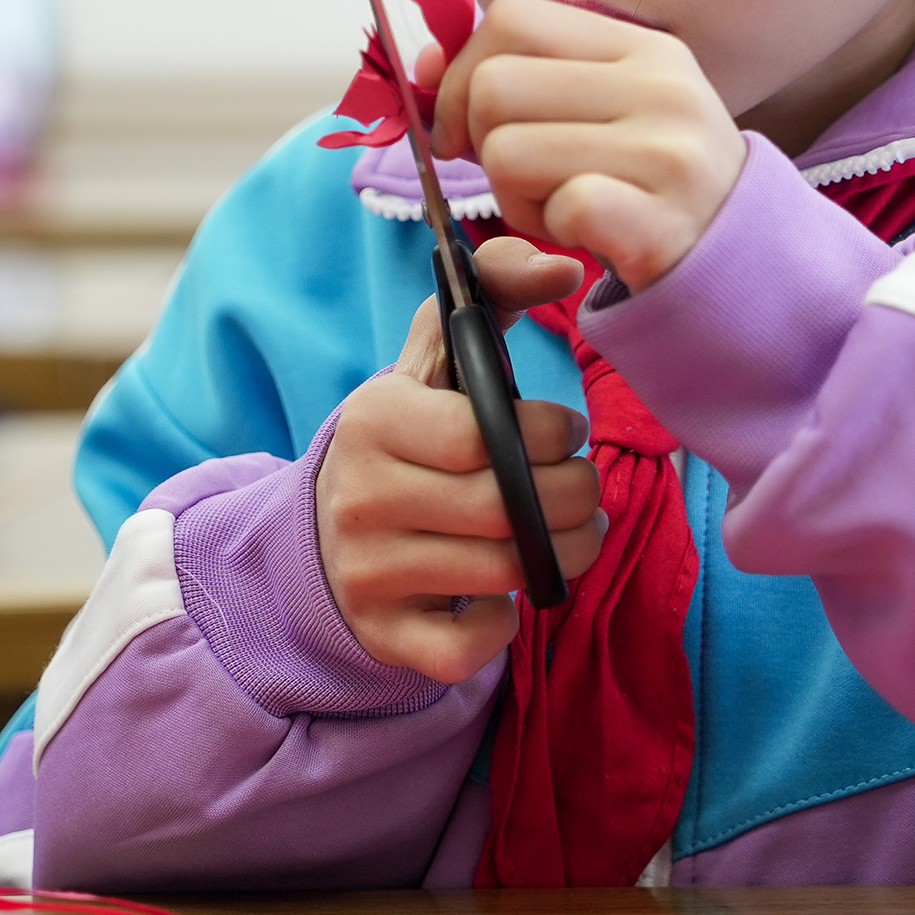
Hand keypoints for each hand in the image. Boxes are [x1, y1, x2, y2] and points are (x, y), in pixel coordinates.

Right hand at [316, 258, 601, 682]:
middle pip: (504, 510)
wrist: (328, 530)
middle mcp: (360, 495)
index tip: (566, 432)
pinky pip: (466, 649)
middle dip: (575, 499)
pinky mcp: (381, 634)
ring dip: (565, 557)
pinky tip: (506, 594)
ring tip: (575, 534)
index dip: (549, 435)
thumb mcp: (437, 353)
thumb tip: (566, 265)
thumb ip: (496, 288)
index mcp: (375, 417)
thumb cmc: (413, 430)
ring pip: (501, 576)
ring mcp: (366, 570)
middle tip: (587, 490)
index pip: (482, 434)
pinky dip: (503, 627)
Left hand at [423, 0, 746, 289]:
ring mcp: (666, 154)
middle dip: (480, 140)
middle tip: (518, 176)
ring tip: (559, 206)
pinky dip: (552, 230)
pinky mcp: (660, 222)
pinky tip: (587, 235)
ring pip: (507, 152)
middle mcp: (661, 89)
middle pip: (494, 86)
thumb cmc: (657, 182)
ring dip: (512, 196)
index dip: (464, 69)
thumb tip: (423, 65)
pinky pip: (557, 209)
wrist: (745, 260)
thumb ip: (527, 76)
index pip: (511, 17)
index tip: (466, 123)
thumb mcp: (610, 107)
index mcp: (644, 48)